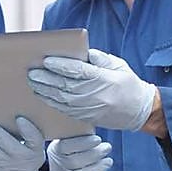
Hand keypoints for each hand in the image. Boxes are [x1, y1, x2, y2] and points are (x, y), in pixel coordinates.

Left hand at [0, 117, 46, 170]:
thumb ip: (26, 133)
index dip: (28, 130)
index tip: (19, 118)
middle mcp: (23, 161)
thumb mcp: (32, 146)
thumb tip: (7, 111)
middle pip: (9, 146)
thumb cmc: (23, 153)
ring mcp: (7, 168)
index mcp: (35, 150)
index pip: (35, 139)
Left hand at [27, 49, 154, 130]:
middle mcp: (95, 96)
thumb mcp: (118, 65)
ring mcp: (90, 109)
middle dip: (46, 79)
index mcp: (104, 80)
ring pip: (62, 100)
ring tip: (33, 82)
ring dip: (45, 91)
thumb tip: (82, 52)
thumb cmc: (128, 84)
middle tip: (32, 72)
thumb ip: (99, 58)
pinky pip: (65, 110)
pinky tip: (42, 95)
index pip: (78, 72)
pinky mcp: (86, 118)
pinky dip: (51, 102)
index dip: (60, 66)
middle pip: (65, 86)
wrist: (139, 111)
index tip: (46, 60)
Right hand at [47, 134, 112, 170]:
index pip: (64, 147)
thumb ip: (82, 133)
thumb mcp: (76, 141)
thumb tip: (98, 118)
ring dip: (97, 167)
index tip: (97, 139)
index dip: (82, 143)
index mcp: (55, 150)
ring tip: (108, 161)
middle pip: (74, 162)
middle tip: (108, 147)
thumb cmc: (79, 154)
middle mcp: (56, 167)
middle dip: (94, 154)